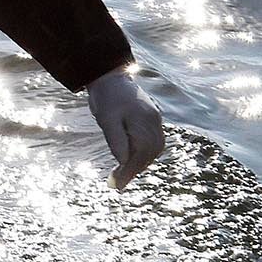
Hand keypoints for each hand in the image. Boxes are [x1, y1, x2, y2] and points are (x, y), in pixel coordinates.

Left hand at [85, 66, 165, 190]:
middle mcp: (154, 120)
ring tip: (125, 175)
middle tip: (118, 183)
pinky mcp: (153, 118)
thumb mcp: (106, 120)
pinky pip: (154, 141)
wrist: (111, 77)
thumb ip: (116, 140)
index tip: (115, 184)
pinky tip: (134, 160)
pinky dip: (145, 154)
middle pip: (149, 153)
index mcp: (143, 120)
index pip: (140, 152)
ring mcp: (155, 119)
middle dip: (135, 169)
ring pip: (154, 148)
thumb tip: (123, 162)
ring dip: (141, 163)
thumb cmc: (106, 98)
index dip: (129, 170)